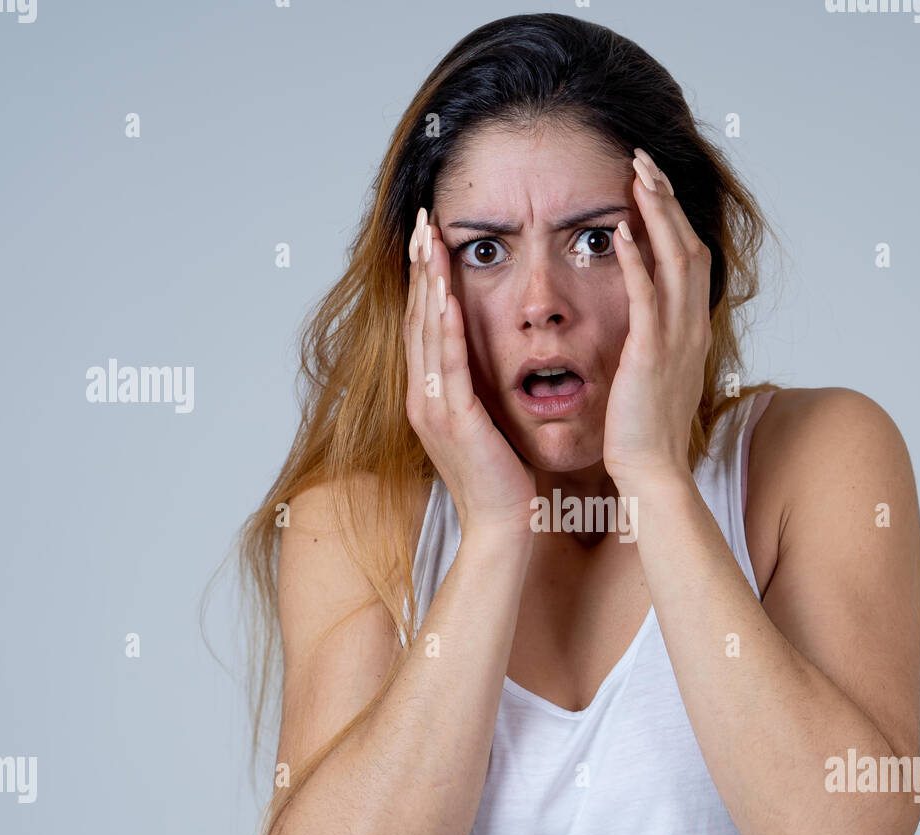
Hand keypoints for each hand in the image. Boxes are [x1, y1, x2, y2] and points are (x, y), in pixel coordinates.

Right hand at [404, 207, 536, 538]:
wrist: (503, 529)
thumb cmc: (503, 482)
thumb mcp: (488, 426)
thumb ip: (481, 392)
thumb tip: (491, 362)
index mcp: (430, 397)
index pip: (423, 326)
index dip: (424, 280)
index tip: (429, 239)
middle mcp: (423, 398)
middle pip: (416, 318)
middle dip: (420, 267)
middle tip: (422, 221)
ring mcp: (433, 408)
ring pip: (426, 333)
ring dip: (428, 284)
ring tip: (430, 240)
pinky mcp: (454, 420)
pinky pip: (447, 366)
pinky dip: (445, 329)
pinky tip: (447, 297)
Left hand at [602, 147, 712, 490]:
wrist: (652, 475)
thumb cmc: (646, 436)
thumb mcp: (654, 381)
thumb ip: (652, 348)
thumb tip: (642, 331)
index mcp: (689, 334)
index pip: (688, 261)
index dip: (673, 220)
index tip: (651, 187)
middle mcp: (689, 329)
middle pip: (688, 246)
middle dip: (667, 200)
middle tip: (643, 160)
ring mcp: (675, 341)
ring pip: (674, 261)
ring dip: (657, 214)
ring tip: (637, 174)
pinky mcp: (650, 356)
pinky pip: (647, 298)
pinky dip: (638, 262)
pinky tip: (623, 232)